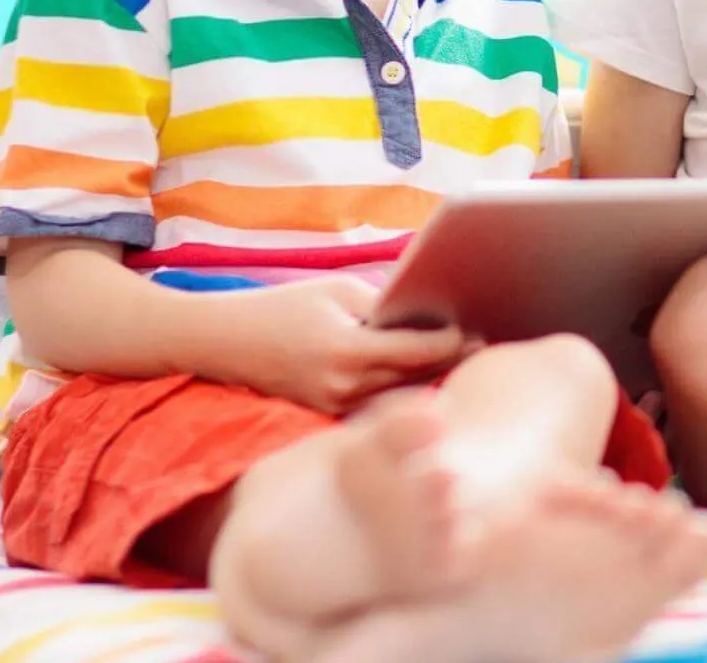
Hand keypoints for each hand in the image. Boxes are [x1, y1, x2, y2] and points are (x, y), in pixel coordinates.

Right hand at [201, 275, 472, 414]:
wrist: (224, 341)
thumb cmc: (281, 307)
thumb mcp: (336, 291)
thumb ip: (383, 303)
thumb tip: (426, 309)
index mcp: (348, 350)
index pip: (418, 351)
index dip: (452, 341)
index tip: (476, 330)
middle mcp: (345, 386)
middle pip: (416, 377)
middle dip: (449, 361)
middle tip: (481, 344)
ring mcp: (336, 406)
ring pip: (399, 394)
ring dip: (429, 378)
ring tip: (458, 358)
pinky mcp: (328, 413)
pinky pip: (376, 403)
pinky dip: (400, 388)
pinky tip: (420, 374)